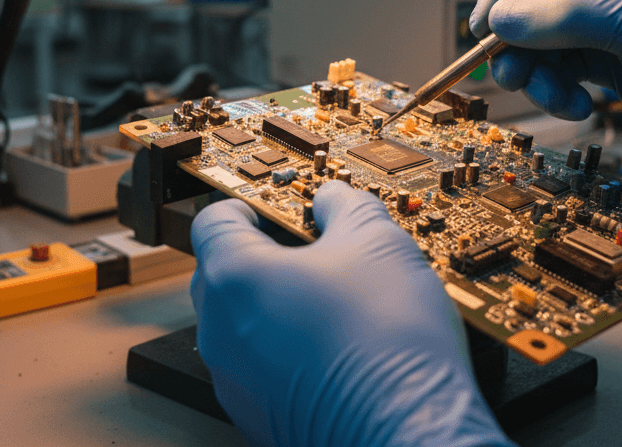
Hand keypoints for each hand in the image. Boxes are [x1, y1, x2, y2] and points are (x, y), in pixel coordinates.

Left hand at [190, 181, 512, 446]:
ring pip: (243, 326)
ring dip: (276, 307)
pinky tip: (335, 345)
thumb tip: (337, 199)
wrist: (408, 433)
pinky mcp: (260, 417)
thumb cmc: (386, 347)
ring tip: (333, 299)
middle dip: (263, 255)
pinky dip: (288, 351)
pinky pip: (262, 368)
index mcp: (235, 278)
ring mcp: (237, 381)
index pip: (214, 220)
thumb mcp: (378, 243)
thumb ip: (346, 207)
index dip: (246, 204)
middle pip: (224, 273)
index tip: (271, 202)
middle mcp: (221, 332)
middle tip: (313, 246)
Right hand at [469, 0, 621, 199]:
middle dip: (515, 37)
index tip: (489, 24)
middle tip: (508, 72)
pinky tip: (579, 108)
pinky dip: (556, 91)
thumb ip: (566, 17)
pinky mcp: (609, 59)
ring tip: (554, 99)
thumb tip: (501, 19)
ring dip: (534, 71)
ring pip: (537, 38)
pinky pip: (558, 69)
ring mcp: (606, 20)